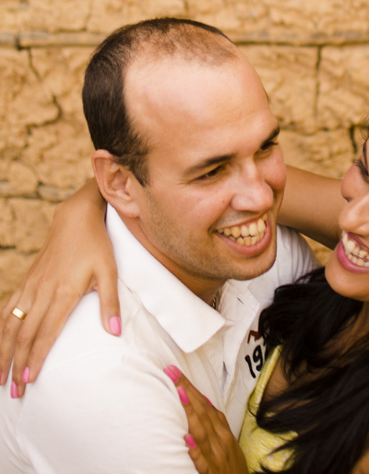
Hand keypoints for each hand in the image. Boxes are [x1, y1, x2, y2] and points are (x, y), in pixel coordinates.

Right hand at [0, 179, 118, 395]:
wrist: (76, 219)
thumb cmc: (96, 245)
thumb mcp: (110, 271)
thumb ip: (111, 302)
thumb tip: (115, 332)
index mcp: (63, 292)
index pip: (46, 333)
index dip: (36, 358)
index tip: (29, 382)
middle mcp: (42, 291)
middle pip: (24, 335)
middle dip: (17, 365)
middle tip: (14, 392)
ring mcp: (31, 286)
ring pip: (10, 324)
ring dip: (3, 351)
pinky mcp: (27, 281)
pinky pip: (8, 309)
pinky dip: (0, 329)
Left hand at [164, 366, 248, 473]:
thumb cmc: (233, 466)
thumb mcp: (228, 442)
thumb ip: (216, 426)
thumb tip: (203, 405)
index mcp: (223, 432)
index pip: (205, 404)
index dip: (191, 388)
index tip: (176, 372)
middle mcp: (220, 441)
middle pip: (202, 411)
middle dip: (187, 391)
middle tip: (171, 373)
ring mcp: (216, 457)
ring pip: (201, 431)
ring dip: (190, 412)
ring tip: (179, 393)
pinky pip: (202, 463)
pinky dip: (195, 451)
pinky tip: (187, 440)